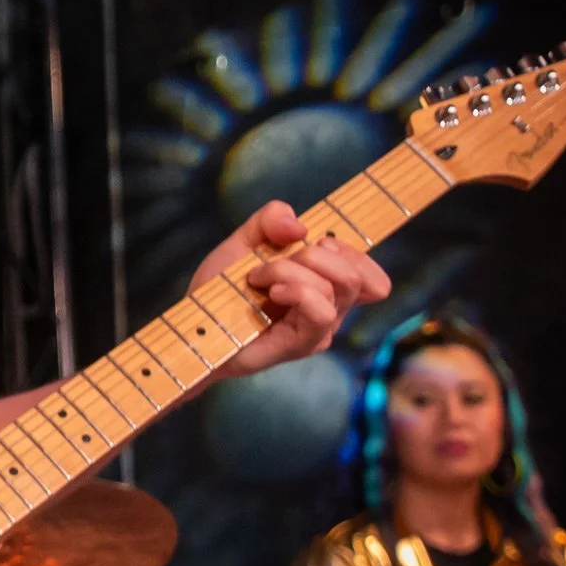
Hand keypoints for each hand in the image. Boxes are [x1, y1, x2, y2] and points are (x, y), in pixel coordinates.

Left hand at [193, 202, 390, 378]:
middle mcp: (330, 310)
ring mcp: (319, 330)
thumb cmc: (221, 289)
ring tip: (257, 278)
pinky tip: (271, 293)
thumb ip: (270, 221)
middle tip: (270, 263)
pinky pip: (322, 312)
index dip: (351, 250)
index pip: (370, 274)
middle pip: (355, 275)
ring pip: (337, 288)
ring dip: (290, 271)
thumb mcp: (243, 242)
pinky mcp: (303, 344)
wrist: (194, 324)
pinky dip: (297, 291)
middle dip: (313, 255)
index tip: (313, 242)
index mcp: (325, 286)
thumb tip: (299, 226)